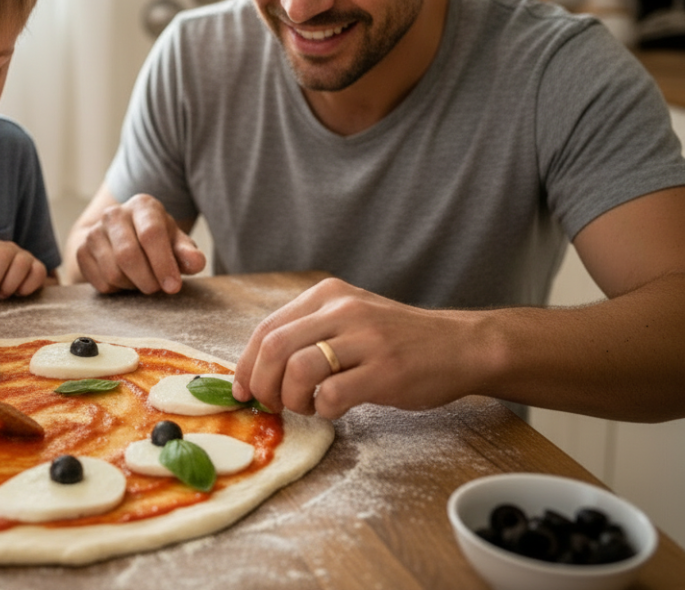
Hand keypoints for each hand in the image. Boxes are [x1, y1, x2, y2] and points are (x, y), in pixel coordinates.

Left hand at [0, 239, 47, 298]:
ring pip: (21, 263)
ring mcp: (26, 256)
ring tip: (1, 294)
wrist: (11, 287)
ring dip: (9, 284)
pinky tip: (18, 293)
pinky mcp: (39, 268)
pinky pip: (37, 273)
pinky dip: (26, 287)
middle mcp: (8, 247)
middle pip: (2, 254)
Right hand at [75, 194, 205, 293]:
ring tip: (142, 280)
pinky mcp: (81, 250)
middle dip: (147, 279)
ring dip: (132, 285)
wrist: (120, 239)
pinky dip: (117, 289)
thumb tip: (196, 263)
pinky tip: (124, 279)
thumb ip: (188, 253)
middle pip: (128, 254)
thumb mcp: (176, 243)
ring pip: (113, 272)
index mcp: (143, 206)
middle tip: (157, 288)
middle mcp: (114, 213)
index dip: (163, 263)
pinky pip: (100, 282)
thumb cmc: (156, 242)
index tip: (173, 286)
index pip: (151, 234)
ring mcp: (94, 232)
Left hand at [232, 278, 483, 418]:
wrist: (460, 346)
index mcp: (327, 295)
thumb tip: (258, 368)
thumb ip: (309, 333)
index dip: (246, 365)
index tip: (243, 390)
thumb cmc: (398, 339)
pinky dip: (324, 410)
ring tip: (307, 406)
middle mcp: (343, 310)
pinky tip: (334, 410)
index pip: (267, 328)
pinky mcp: (385, 371)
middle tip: (271, 404)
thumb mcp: (350, 318)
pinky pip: (333, 395)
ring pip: (299, 370)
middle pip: (275, 347)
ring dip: (292, 399)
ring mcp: (366, 339)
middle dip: (262, 384)